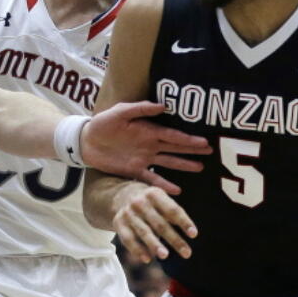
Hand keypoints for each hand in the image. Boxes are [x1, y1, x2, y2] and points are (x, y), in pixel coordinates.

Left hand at [83, 101, 210, 192]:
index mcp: (148, 130)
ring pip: (168, 162)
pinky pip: (152, 178)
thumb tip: (162, 105)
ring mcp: (144, 158)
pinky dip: (163, 184)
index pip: (172, 135)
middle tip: (210, 152)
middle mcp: (150, 145)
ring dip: (183, 165)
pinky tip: (177, 191)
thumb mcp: (120, 112)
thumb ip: (140, 108)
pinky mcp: (134, 170)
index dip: (188, 139)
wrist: (86, 141)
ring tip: (200, 168)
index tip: (204, 141)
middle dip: (192, 150)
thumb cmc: (103, 123)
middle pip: (175, 148)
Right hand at [111, 181, 196, 263]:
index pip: (172, 210)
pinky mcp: (118, 223)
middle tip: (187, 253)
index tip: (194, 234)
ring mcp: (128, 214)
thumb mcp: (161, 196)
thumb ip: (174, 209)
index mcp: (154, 194)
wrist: (121, 195)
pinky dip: (137, 250)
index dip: (184, 222)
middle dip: (174, 239)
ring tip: (165, 256)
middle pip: (160, 224)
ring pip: (144, 232)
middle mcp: (140, 203)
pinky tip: (147, 259)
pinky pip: (128, 239)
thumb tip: (185, 215)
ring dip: (155, 245)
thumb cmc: (150, 201)